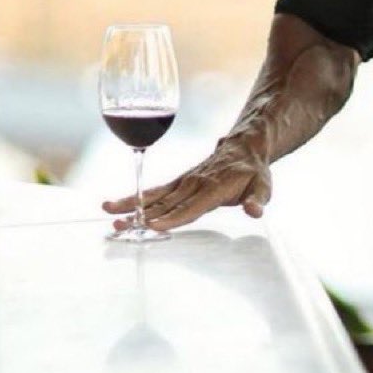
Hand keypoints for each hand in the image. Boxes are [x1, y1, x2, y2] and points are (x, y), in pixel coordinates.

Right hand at [102, 133, 271, 232]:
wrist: (246, 146)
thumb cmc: (253, 171)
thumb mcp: (264, 185)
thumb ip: (258, 200)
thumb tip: (255, 211)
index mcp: (214, 187)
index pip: (191, 206)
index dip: (172, 217)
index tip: (152, 225)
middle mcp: (195, 184)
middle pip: (165, 203)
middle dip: (141, 215)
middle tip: (119, 225)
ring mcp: (184, 182)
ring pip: (155, 196)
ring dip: (131, 204)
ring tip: (108, 212)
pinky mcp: (178, 181)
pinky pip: (155, 191)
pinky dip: (135, 197)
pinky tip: (115, 206)